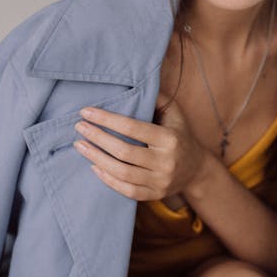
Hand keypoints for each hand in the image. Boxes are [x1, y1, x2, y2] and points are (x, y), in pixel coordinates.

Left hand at [73, 93, 208, 200]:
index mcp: (169, 138)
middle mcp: (165, 161)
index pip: (132, 127)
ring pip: (122, 172)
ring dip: (97, 158)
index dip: (106, 119)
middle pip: (124, 151)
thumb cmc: (180, 134)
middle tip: (79, 127)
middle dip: (98, 138)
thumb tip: (133, 82)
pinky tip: (94, 166)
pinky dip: (108, 179)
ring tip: (80, 146)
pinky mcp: (155, 194)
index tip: (86, 112)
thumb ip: (155, 98)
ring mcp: (160, 181)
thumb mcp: (174, 113)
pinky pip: (127, 190)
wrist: (197, 169)